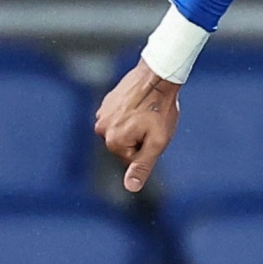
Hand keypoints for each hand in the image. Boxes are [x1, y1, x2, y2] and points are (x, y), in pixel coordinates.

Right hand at [94, 61, 180, 192]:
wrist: (158, 75)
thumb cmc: (160, 109)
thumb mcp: (157, 142)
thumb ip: (142, 166)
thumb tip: (131, 188)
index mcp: (113, 141)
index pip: (132, 159)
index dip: (148, 148)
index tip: (154, 132)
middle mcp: (101, 128)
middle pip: (125, 146)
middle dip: (140, 138)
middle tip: (152, 122)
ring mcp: (102, 114)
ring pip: (122, 132)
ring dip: (135, 126)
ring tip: (147, 112)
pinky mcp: (106, 103)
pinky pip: (119, 118)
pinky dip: (130, 114)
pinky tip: (141, 104)